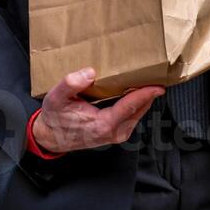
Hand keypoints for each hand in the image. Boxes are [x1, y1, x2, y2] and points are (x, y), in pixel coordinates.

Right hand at [31, 67, 164, 153]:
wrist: (51, 137)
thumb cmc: (55, 117)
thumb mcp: (56, 98)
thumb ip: (70, 84)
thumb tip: (89, 73)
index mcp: (102, 124)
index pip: (130, 106)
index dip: (145, 95)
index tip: (158, 85)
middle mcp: (113, 132)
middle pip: (139, 110)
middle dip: (149, 94)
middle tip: (157, 75)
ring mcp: (115, 134)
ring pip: (137, 114)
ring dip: (144, 98)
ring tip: (148, 81)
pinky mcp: (115, 133)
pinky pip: (132, 116)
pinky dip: (137, 104)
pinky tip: (135, 92)